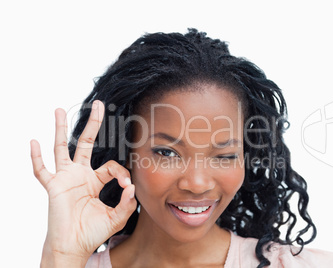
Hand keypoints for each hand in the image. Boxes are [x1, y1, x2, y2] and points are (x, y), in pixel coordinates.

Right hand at [30, 101, 136, 264]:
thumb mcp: (116, 217)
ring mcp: (65, 179)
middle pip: (86, 143)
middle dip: (93, 124)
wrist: (74, 247)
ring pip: (62, 148)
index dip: (121, 172)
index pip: (110, 165)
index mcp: (95, 180)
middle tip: (99, 104)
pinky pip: (42, 171)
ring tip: (59, 110)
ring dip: (61, 129)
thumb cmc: (93, 232)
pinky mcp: (53, 187)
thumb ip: (127, 203)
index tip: (127, 185)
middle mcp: (80, 175)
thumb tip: (132, 186)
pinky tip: (34, 142)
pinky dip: (36, 158)